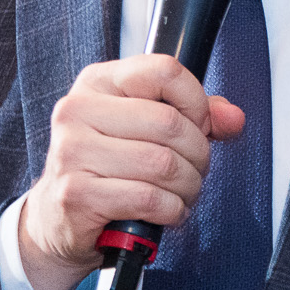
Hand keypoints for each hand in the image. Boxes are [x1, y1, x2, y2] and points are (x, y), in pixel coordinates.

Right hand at [17, 55, 246, 289]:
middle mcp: (78, 111)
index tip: (200, 126)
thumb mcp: (144, 129)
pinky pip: (149, 198)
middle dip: (197, 154)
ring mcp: (73, 152)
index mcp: (98, 83)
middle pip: (169, 122)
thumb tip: (233, 118)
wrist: (57, 219)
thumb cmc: (106, 168)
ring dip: (187, 186)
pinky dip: (171, 210)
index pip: (164, 70)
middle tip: (195, 170)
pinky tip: (166, 211)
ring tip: (182, 193)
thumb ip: (193, 117)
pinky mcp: (76, 194)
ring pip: (163, 164)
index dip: (196, 101)